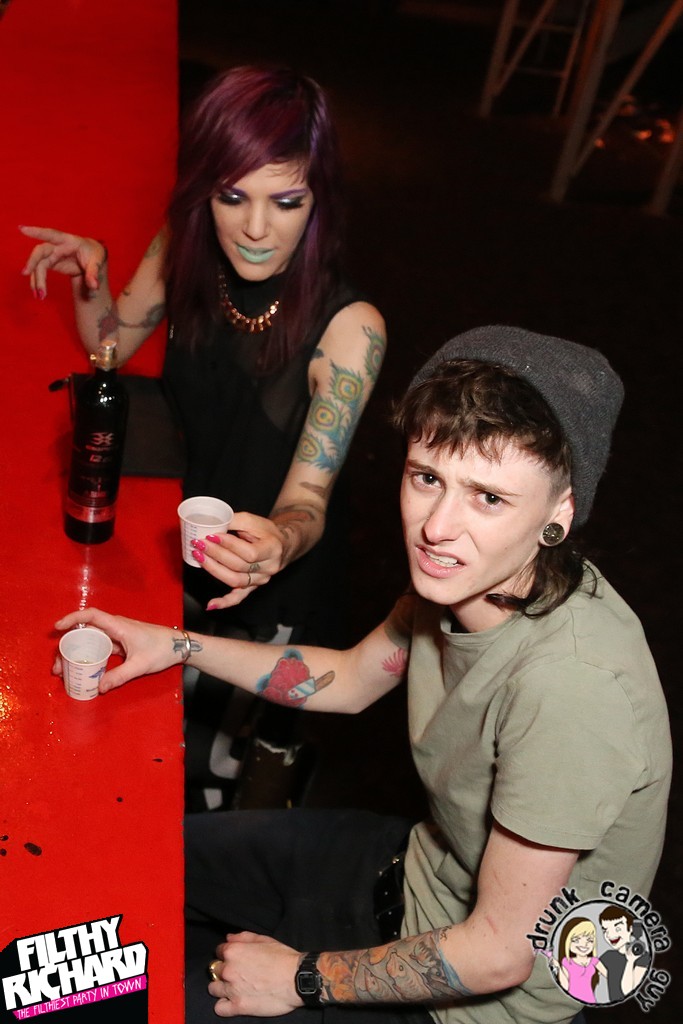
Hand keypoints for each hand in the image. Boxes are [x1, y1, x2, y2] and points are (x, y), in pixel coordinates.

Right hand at [20, 225, 106, 296]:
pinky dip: (38, 282)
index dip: (37, 232)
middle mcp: (57, 246)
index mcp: (69, 241)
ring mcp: (52, 255)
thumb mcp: (97, 262)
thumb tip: (93, 286)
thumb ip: (94, 274)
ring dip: (36, 279)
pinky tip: (40, 294)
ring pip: (39, 265)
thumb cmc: (94, 256)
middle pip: (41, 252)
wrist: (92, 259)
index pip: (52, 234)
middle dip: (32, 261)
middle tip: (25, 273)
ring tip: (39, 295)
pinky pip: (40, 271)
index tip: (22, 229)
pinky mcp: (51, 263)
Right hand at [54, 607, 178, 692]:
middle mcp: (115, 627)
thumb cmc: (162, 650)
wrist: (179, 646)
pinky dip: (89, 656)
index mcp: (119, 626)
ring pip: (92, 640)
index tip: (57, 628)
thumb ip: (119, 676)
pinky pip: (100, 647)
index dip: (72, 619)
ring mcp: (117, 635)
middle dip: (68, 645)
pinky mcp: (120, 643)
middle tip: (57, 665)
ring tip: (64, 670)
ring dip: (77, 652)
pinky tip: (83, 669)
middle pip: (86, 631)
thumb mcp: (140, 665)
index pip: (91, 616)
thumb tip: (99, 688)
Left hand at [191, 513, 286, 610]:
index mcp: (272, 549)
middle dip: (216, 554)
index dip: (229, 545)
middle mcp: (269, 568)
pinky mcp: (253, 587)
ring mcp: (261, 580)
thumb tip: (211, 525)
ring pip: (235, 580)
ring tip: (199, 557)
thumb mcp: (253, 520)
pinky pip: (239, 597)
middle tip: (200, 544)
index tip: (212, 536)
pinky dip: (224, 602)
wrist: (280, 545)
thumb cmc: (266, 532)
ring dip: (214, 570)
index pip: (249, 552)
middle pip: (239, 566)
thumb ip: (233, 521)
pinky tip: (211, 604)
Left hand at [208, 932, 301, 1017]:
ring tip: (234, 988)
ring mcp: (231, 989)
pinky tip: (232, 1002)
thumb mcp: (264, 939)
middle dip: (224, 970)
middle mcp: (228, 969)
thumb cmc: (282, 957)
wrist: (296, 979)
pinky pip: (219, 1008)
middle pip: (215, 969)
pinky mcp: (237, 1006)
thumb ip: (243, 937)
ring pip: (213, 988)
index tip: (235, 958)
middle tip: (237, 973)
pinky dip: (223, 1005)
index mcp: (233, 951)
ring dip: (221, 987)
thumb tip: (228, 938)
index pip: (219, 951)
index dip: (227, 954)